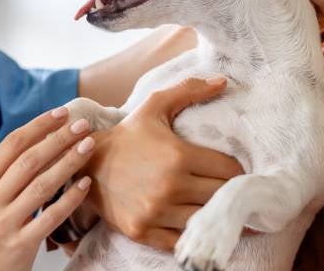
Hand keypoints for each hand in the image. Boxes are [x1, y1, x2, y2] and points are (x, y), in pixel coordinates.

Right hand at [0, 108, 95, 270]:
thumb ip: (6, 172)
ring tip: (88, 146)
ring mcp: (4, 223)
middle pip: (29, 160)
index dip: (39, 126)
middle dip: (59, 139)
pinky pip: (51, 217)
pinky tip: (86, 184)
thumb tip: (43, 137)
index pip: (12, 144)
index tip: (62, 113)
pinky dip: (70, 199)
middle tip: (83, 124)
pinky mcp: (20, 244)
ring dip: (68, 162)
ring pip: (41, 185)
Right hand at [79, 78, 243, 250]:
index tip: (235, 172)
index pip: (230, 170)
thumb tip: (223, 81)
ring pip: (205, 221)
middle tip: (234, 193)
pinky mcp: (143, 231)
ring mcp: (156, 212)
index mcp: (178, 155)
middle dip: (232, 195)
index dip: (237, 171)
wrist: (86, 162)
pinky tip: (195, 226)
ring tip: (220, 212)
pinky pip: (182, 242)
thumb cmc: (128, 135)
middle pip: (223, 198)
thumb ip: (189, 90)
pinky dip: (190, 236)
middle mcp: (170, 186)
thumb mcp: (155, 106)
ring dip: (215, 217)